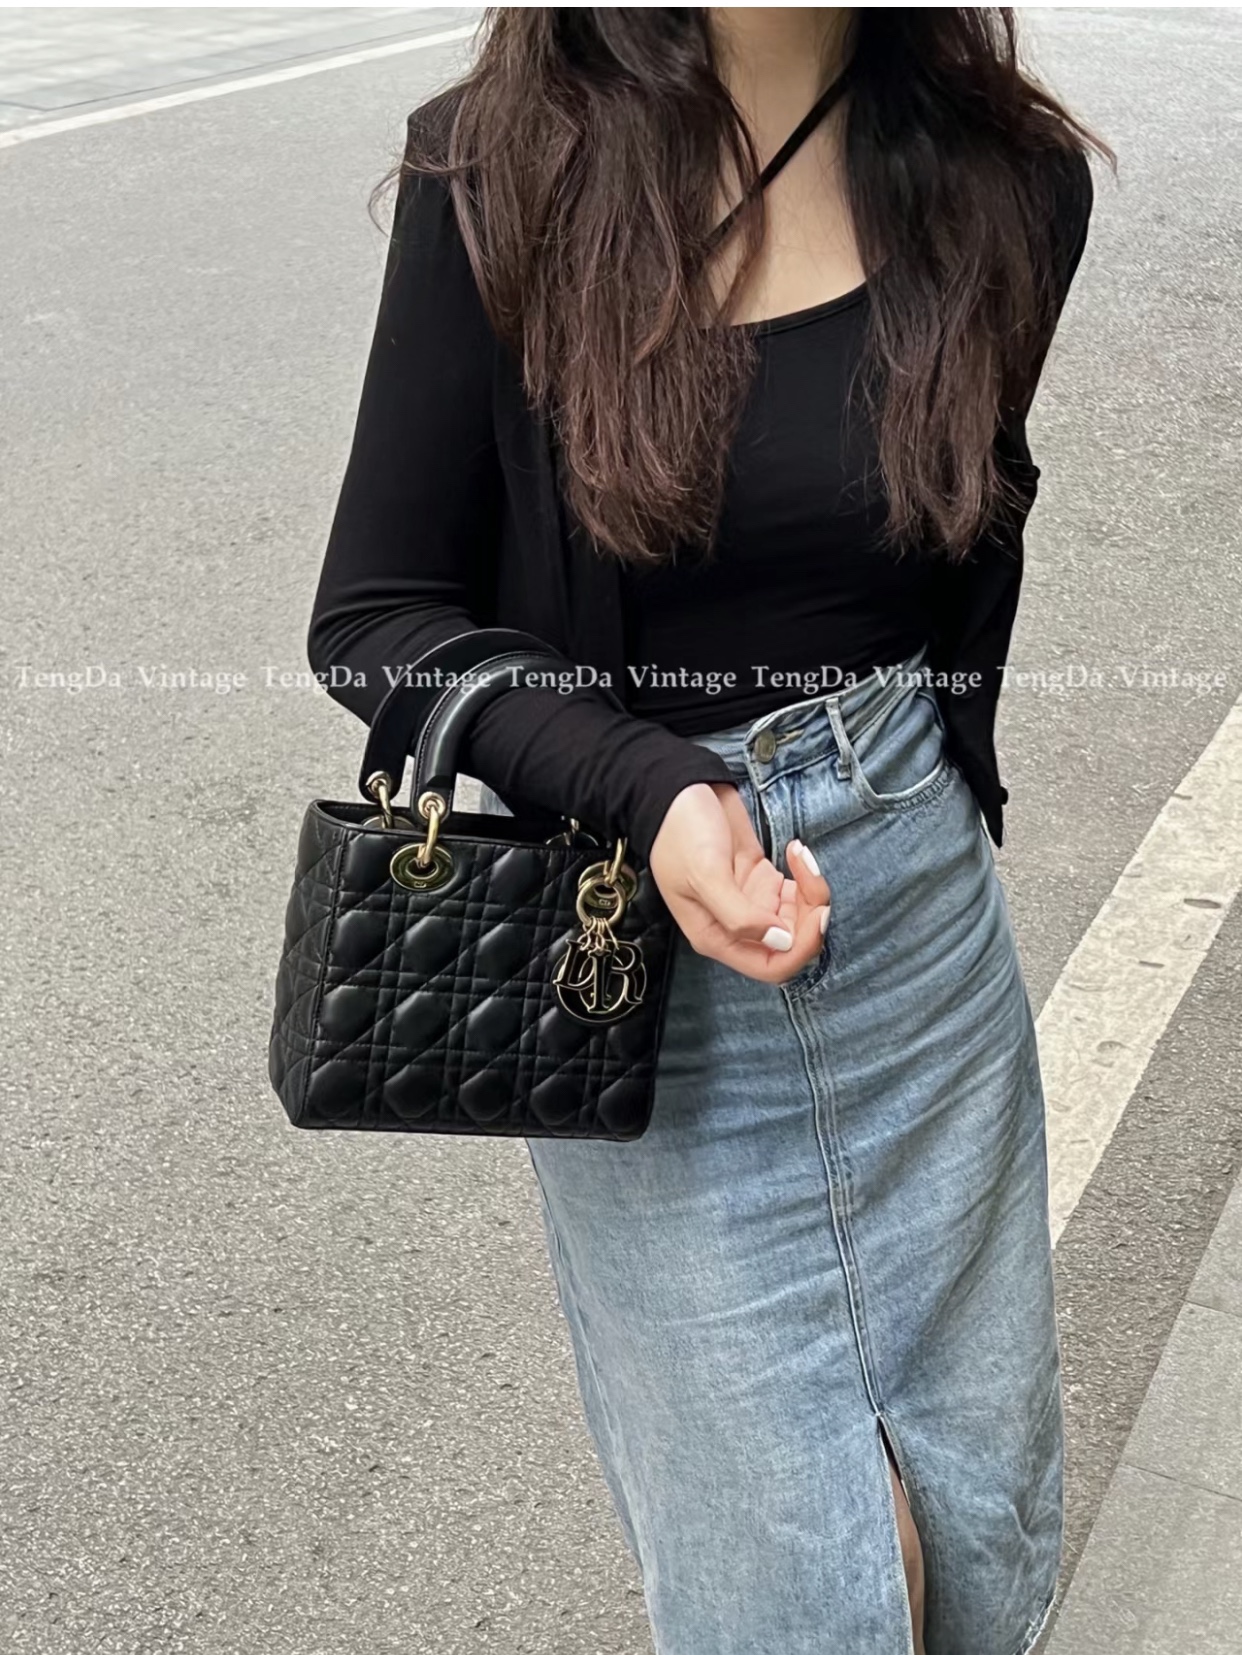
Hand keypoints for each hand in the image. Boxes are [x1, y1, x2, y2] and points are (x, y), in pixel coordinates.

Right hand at [649, 782, 830, 983]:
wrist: (679, 790)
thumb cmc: (680, 832)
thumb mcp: (705, 875)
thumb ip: (740, 916)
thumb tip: (781, 942)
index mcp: (716, 936)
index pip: (770, 966)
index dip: (800, 949)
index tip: (815, 914)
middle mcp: (736, 926)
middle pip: (792, 943)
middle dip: (811, 915)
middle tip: (812, 877)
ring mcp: (752, 903)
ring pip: (800, 918)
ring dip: (812, 892)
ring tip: (800, 855)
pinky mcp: (763, 880)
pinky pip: (798, 892)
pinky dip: (806, 875)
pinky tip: (796, 850)